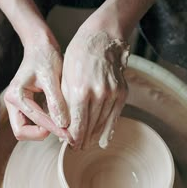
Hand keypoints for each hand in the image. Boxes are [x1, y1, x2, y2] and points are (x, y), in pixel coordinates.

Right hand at [4, 33, 71, 141]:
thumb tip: (62, 124)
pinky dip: (44, 124)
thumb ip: (56, 101)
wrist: (40, 45)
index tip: (69, 134)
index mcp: (16, 95)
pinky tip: (59, 120)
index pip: (35, 121)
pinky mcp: (24, 105)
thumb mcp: (52, 78)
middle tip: (61, 132)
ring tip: (62, 126)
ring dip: (43, 131)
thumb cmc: (45, 58)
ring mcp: (17, 105)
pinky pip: (32, 122)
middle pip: (21, 132)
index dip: (53, 129)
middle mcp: (12, 102)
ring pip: (25, 129)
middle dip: (41, 134)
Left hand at [61, 27, 129, 149]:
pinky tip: (104, 140)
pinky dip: (109, 129)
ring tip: (87, 144)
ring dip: (94, 136)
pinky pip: (115, 116)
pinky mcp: (122, 92)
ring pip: (102, 123)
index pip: (77, 125)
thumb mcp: (65, 79)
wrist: (101, 39)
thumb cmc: (77, 57)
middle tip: (77, 148)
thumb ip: (65, 104)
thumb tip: (64, 126)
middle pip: (90, 127)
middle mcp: (98, 95)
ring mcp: (112, 94)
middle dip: (82, 140)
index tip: (70, 146)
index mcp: (80, 92)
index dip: (73, 139)